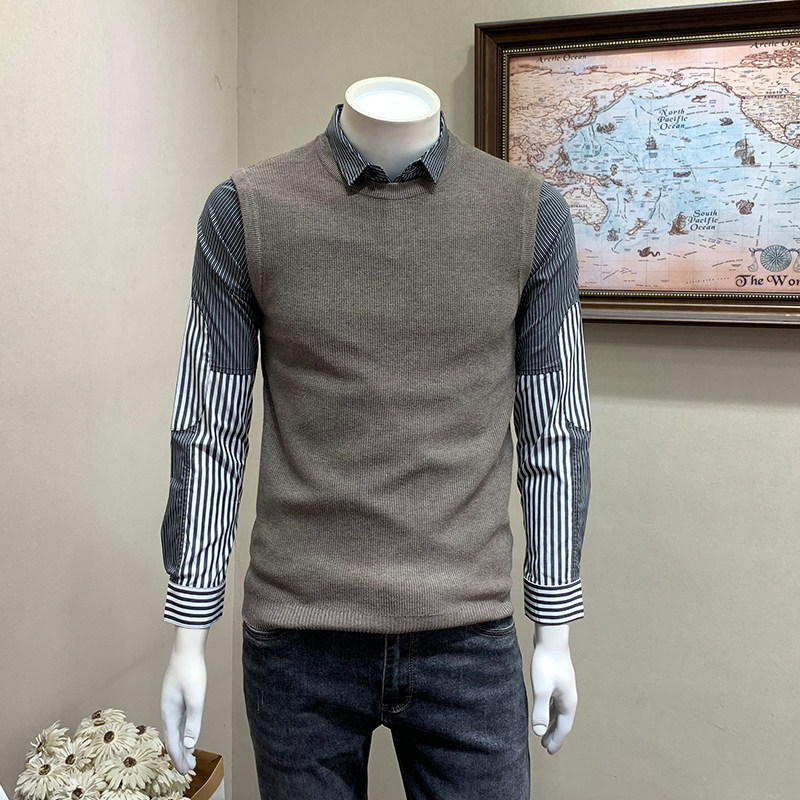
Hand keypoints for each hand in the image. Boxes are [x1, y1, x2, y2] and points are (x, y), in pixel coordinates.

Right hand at [161, 626, 208, 773]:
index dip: (179, 758)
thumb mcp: (196, 698)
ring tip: (189, 756)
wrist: (187, 649)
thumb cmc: (191, 671)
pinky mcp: (176, 697)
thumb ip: (193, 722)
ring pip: (174, 730)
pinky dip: (181, 732)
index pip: (173, 742)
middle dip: (180, 755)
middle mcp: (167, 710)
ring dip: (181, 744)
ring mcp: (171, 703)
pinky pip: (177, 721)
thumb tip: (189, 744)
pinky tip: (187, 734)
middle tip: (189, 770)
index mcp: (169, 712)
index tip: (186, 771)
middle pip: (172, 738)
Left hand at [530, 623, 576, 754]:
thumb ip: (540, 711)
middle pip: (563, 721)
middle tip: (546, 746)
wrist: (551, 639)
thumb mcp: (541, 689)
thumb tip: (538, 732)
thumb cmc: (546, 663)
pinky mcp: (558, 680)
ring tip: (544, 731)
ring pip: (559, 711)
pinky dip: (551, 710)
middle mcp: (569, 697)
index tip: (549, 751)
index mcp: (568, 702)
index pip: (563, 728)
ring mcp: (564, 688)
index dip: (556, 740)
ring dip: (553, 722)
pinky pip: (556, 702)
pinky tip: (544, 708)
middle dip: (555, 734)